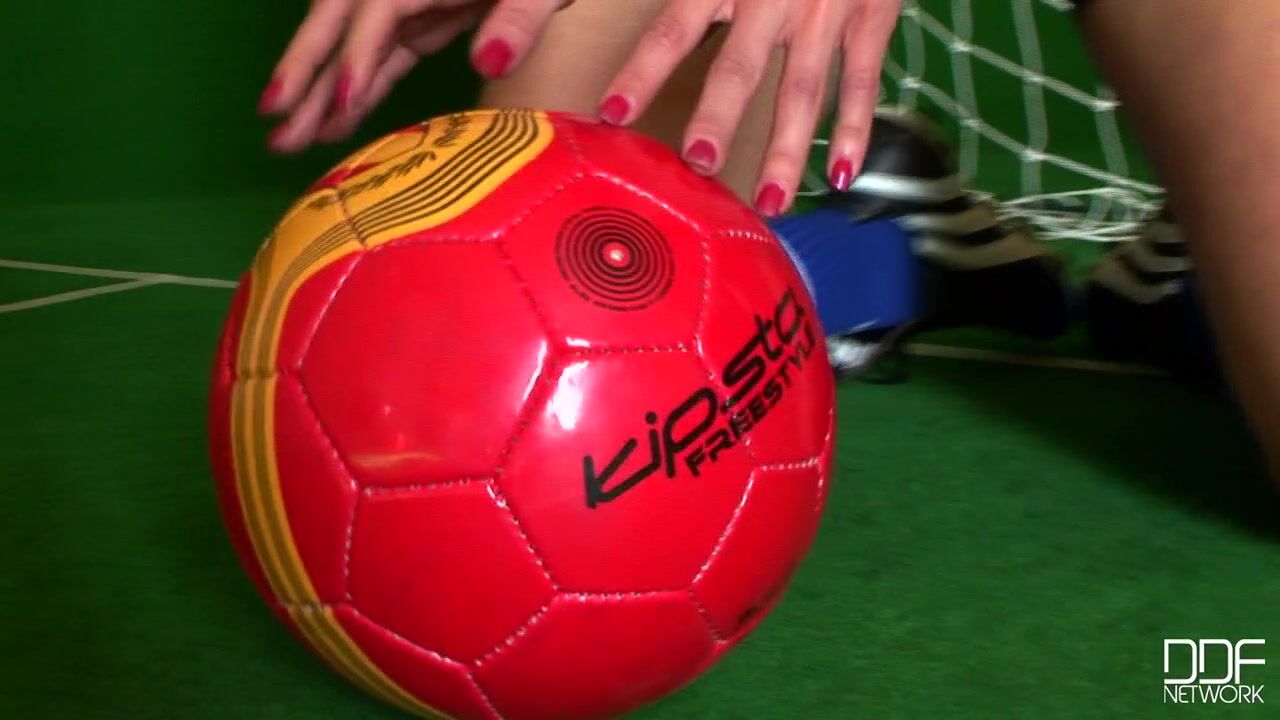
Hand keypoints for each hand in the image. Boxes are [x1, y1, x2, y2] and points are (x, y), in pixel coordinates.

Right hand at [258, 0, 573, 152]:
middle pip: (340, 21)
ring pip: (354, 46)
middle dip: (304, 68)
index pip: (378, 10)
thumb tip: (488, 61)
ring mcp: (411, 2)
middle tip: (273, 120)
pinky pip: (382, 58)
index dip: (357, 54)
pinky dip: (360, 91)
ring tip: (287, 141)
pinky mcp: (422, 20)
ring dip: (320, 91)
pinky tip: (335, 127)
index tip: (342, 103)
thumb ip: (521, 16)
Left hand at [599, 0, 901, 215]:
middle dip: (719, 116)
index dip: (643, 72)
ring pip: (805, 88)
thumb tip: (596, 22)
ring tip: (769, 203)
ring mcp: (827, 8)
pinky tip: (841, 176)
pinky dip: (856, 131)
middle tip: (699, 163)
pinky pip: (862, 81)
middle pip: (740, 65)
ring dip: (786, 150)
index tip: (612, 114)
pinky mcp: (873, 15)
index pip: (674, 30)